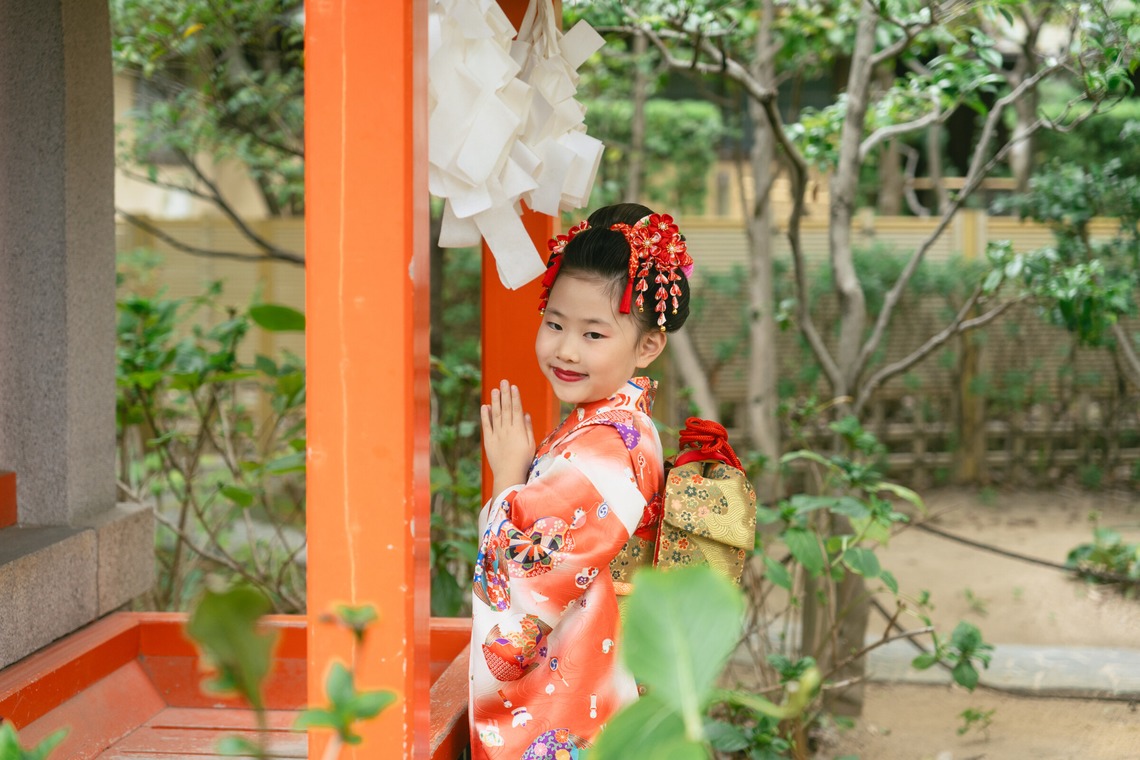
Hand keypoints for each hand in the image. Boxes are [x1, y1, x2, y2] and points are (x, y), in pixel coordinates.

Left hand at [481, 379, 535, 493]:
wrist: (509, 474)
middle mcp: (507, 429)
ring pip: (496, 414)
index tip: (513, 386)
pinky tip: (484, 406)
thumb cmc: (523, 461)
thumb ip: (528, 428)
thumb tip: (526, 414)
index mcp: (519, 429)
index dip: (515, 397)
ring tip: (495, 390)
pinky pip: (486, 425)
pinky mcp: (489, 440)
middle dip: (505, 394)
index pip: (517, 409)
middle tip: (503, 381)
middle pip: (506, 408)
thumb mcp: (531, 444)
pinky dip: (485, 415)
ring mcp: (497, 434)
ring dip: (495, 401)